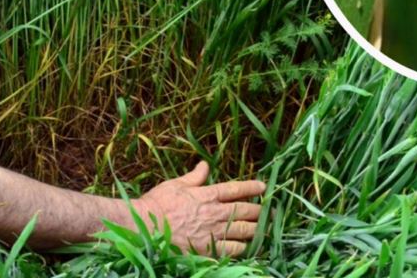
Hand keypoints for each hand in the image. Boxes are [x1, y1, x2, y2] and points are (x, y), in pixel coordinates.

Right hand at [132, 161, 265, 256]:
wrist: (145, 228)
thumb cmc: (157, 203)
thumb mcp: (175, 184)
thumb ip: (194, 177)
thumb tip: (205, 165)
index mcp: (207, 194)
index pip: (236, 189)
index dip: (252, 187)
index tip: (264, 187)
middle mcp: (214, 213)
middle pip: (245, 211)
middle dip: (260, 211)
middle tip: (271, 211)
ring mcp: (213, 232)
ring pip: (244, 231)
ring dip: (256, 229)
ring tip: (264, 229)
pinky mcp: (209, 249)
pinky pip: (233, 250)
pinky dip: (242, 248)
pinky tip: (246, 246)